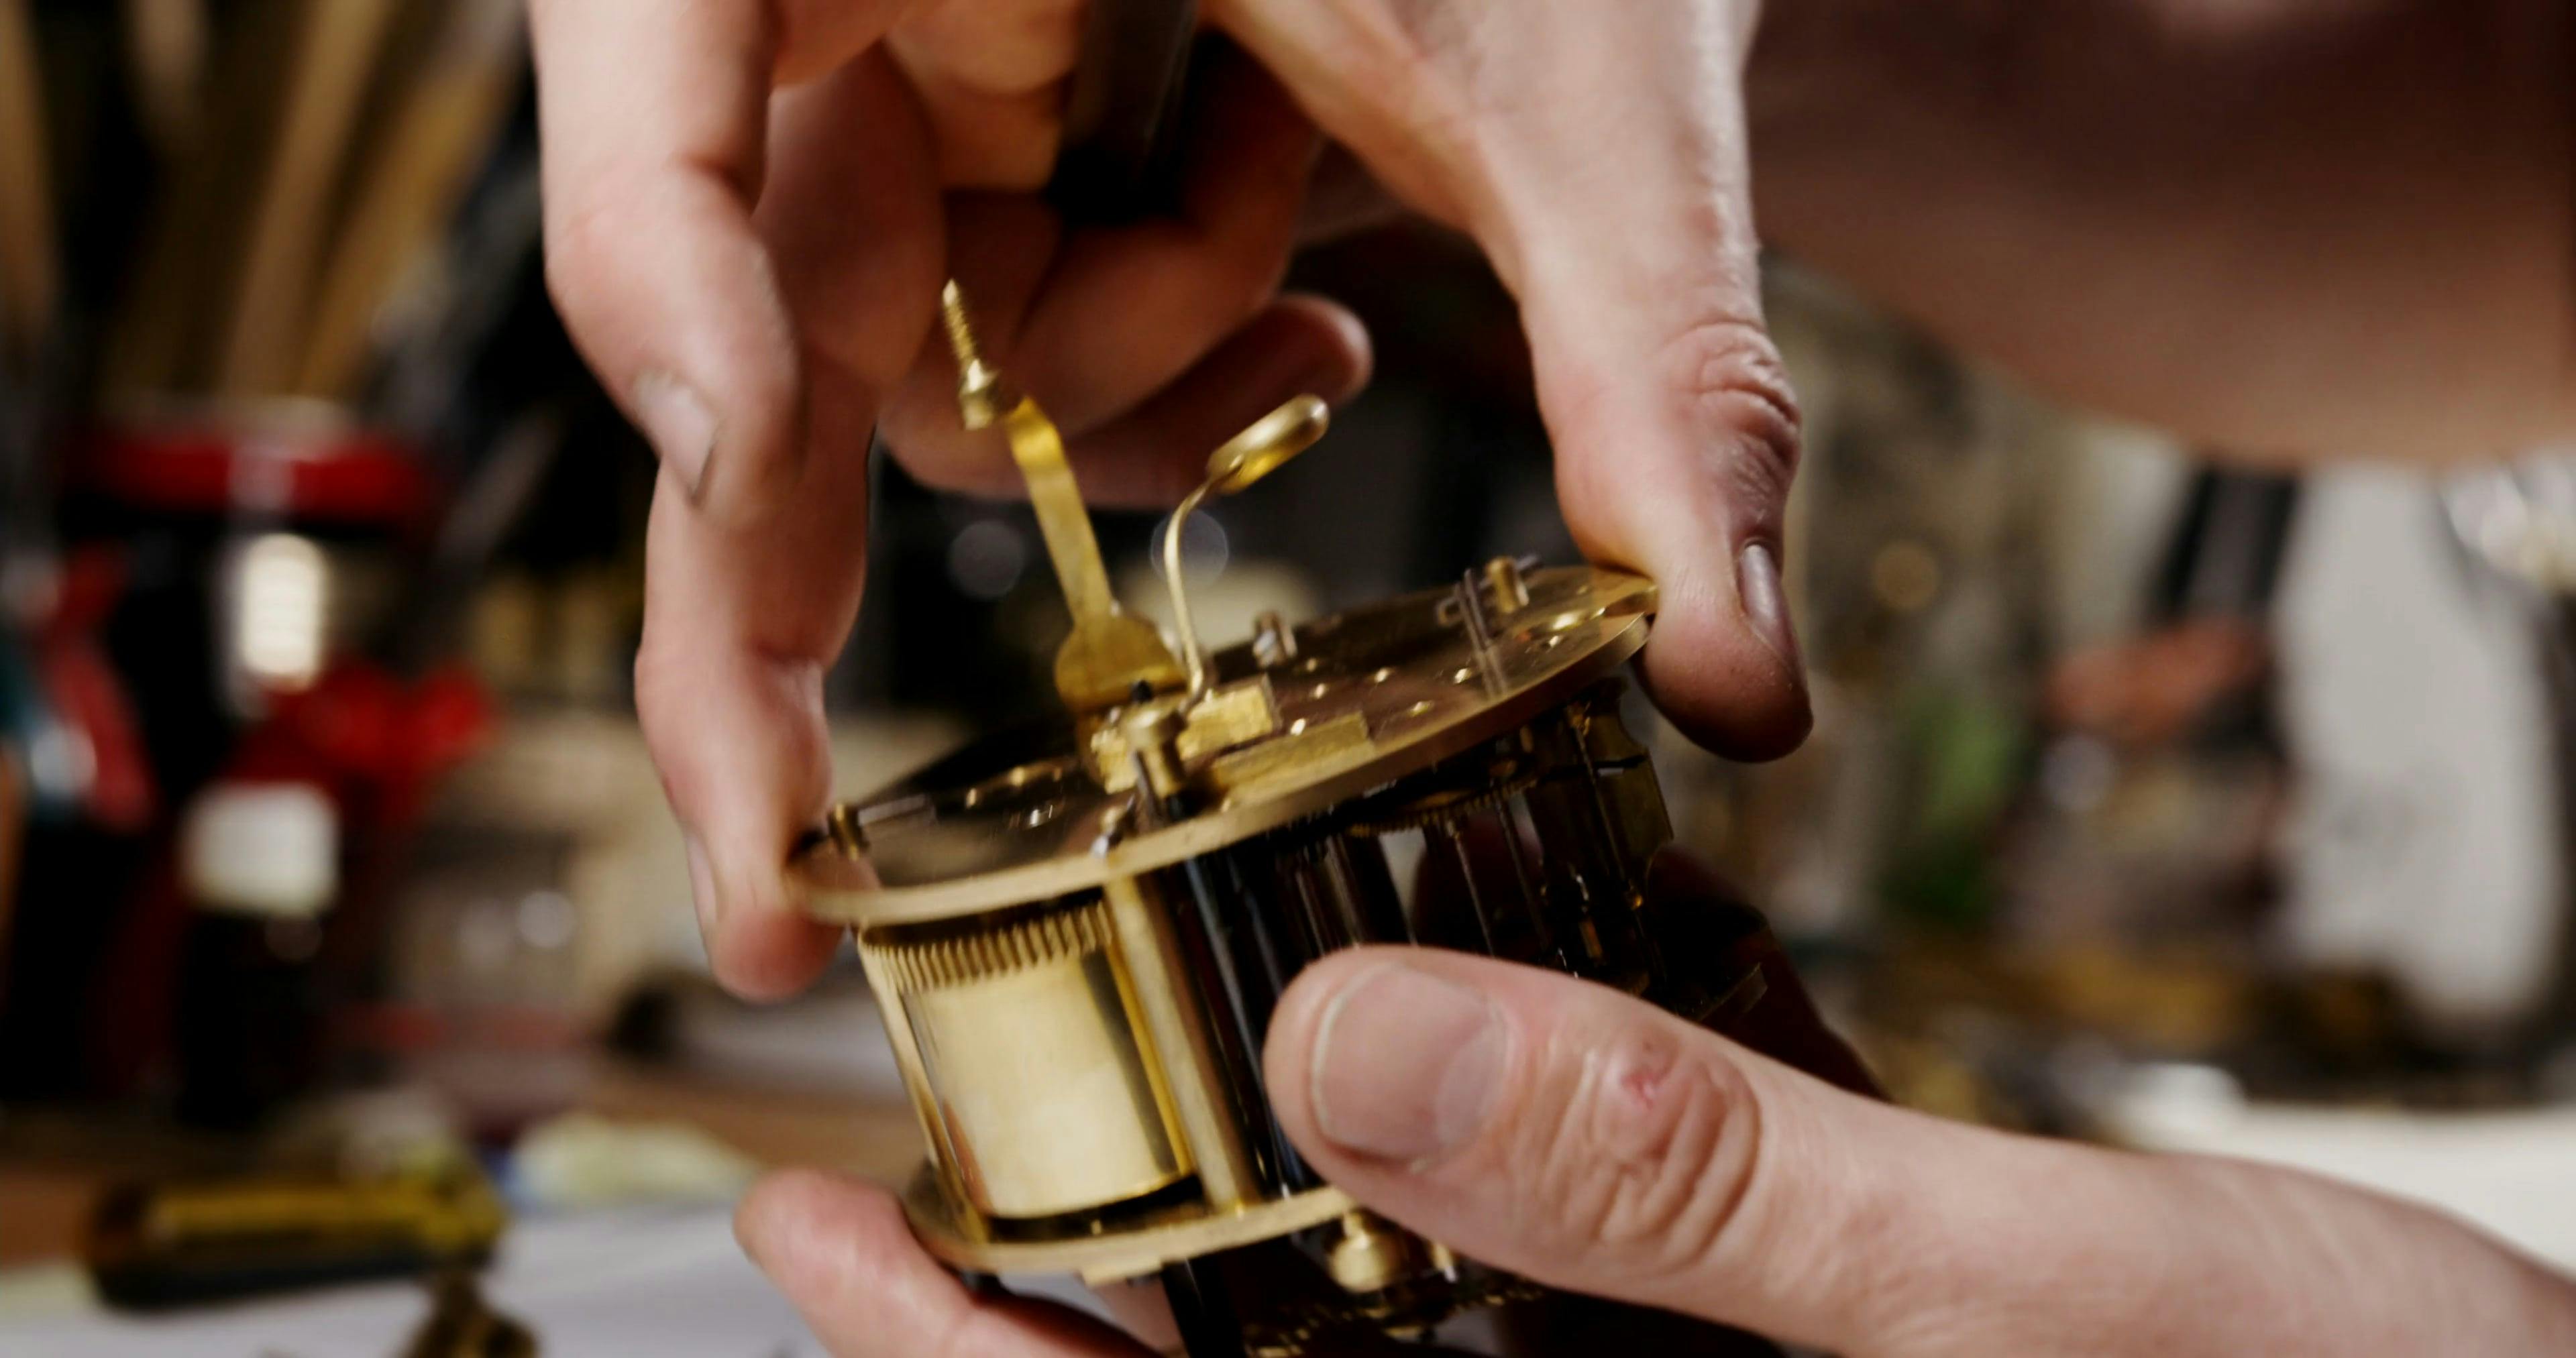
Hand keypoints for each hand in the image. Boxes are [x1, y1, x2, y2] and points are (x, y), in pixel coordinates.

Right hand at [530, 0, 1811, 997]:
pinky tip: (1291, 299)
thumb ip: (1649, 354)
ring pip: (909, 350)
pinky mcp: (1005, 119)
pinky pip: (1001, 327)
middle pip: (740, 285)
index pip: (663, 38)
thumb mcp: (1592, 85)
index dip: (661, 277)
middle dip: (800, 560)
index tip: (745, 480)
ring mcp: (937, 46)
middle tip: (783, 865)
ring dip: (1107, 402)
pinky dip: (1139, 368)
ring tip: (1300, 320)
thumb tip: (1733, 677)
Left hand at [736, 946, 2575, 1355]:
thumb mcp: (2027, 1317)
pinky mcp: (1793, 1339)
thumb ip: (1698, 1202)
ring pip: (1412, 1315)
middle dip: (1089, 1270)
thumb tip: (1359, 1057)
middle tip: (910, 1123)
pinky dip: (1511, 1138)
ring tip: (1139, 1024)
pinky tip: (1441, 1014)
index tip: (813, 1227)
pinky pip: (1596, 1251)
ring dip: (1274, 1181)